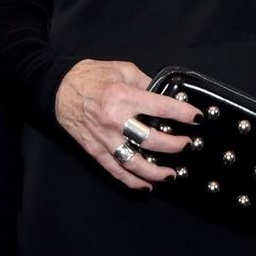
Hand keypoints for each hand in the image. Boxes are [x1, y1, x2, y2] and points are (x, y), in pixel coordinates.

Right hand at [53, 59, 199, 188]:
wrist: (59, 88)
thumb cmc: (89, 77)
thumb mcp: (122, 70)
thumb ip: (145, 83)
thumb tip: (164, 95)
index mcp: (123, 96)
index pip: (161, 108)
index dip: (183, 114)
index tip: (196, 118)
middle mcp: (115, 120)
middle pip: (152, 139)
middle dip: (174, 145)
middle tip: (186, 145)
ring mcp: (105, 138)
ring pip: (135, 162)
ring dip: (156, 172)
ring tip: (172, 174)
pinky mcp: (95, 150)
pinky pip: (115, 170)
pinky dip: (131, 181)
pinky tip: (146, 185)